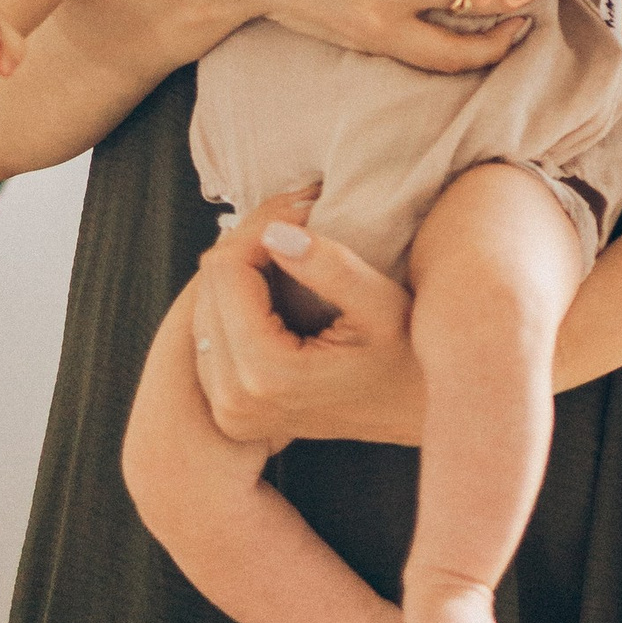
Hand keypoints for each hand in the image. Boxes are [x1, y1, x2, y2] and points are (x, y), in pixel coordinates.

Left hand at [190, 194, 422, 447]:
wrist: (418, 416)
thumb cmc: (412, 361)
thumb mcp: (383, 307)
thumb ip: (330, 268)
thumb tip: (275, 232)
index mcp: (267, 374)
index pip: (227, 270)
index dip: (261, 224)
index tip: (304, 206)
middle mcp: (235, 399)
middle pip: (209, 286)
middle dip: (251, 240)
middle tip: (300, 214)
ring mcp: (229, 411)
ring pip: (203, 307)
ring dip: (242, 267)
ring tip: (291, 241)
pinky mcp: (231, 412)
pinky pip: (210, 335)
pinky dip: (236, 300)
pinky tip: (276, 282)